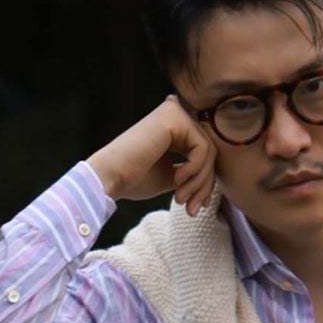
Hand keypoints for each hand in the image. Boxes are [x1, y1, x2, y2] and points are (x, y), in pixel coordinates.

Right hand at [88, 98, 217, 213]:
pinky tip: (176, 182)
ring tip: (181, 199)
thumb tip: (213, 177)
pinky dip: (195, 170)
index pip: (203, 153)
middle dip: (204, 185)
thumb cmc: (134, 179)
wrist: (109, 177)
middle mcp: (175, 115)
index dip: (204, 182)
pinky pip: (202, 148)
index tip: (194, 208)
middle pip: (209, 152)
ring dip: (199, 182)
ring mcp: (175, 113)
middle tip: (191, 209)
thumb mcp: (171, 176)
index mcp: (173, 127)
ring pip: (209, 151)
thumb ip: (190, 171)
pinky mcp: (174, 117)